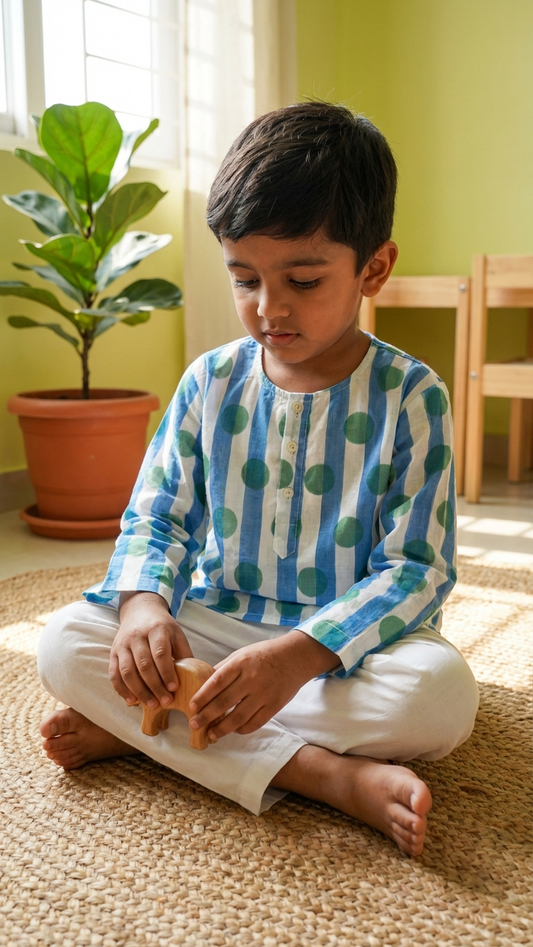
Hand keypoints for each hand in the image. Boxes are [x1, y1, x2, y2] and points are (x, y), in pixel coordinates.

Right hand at [110, 591, 192, 707]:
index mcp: (156, 629)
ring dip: (139, 691)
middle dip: (155, 686)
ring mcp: (123, 645)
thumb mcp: (177, 634)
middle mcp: (137, 636)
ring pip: (127, 672)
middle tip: (165, 701)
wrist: (140, 610)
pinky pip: (114, 674)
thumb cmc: (162, 627)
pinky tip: (132, 700)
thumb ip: (184, 654)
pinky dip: (122, 690)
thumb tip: (194, 678)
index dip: (167, 672)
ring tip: (151, 704)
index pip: (160, 653)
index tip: (174, 688)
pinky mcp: (113, 653)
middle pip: (144, 665)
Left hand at [188, 630, 336, 741]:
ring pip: (239, 717)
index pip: (217, 681)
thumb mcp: (243, 654)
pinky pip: (255, 723)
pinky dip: (241, 729)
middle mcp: (251, 678)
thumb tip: (204, 684)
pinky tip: (233, 730)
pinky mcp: (274, 706)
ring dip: (222, 728)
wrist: (296, 656)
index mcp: (241, 663)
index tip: (191, 707)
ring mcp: (264, 694)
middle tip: (194, 725)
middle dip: (207, 716)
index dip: (203, 696)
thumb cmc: (265, 654)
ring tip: (211, 735)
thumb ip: (225, 668)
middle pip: (225, 702)